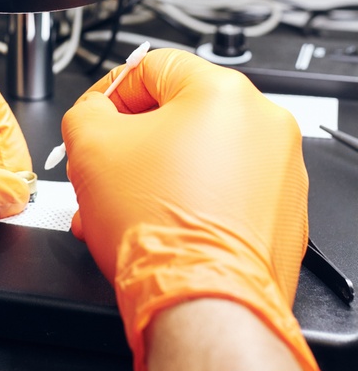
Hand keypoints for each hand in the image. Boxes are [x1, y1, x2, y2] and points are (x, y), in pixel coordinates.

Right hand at [61, 48, 327, 370]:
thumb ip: (87, 110)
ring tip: (123, 208)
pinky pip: (227, 194)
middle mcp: (264, 125)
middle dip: (132, 145)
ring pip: (202, 157)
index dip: (110, 93)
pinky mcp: (283, 215)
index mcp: (223, 92)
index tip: (95, 120)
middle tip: (104, 170)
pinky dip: (192, 204)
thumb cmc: (158, 230)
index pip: (151, 67)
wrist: (200, 303)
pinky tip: (158, 229)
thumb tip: (94, 112)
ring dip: (157, 177)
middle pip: (179, 115)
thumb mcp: (89, 145)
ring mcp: (281, 172)